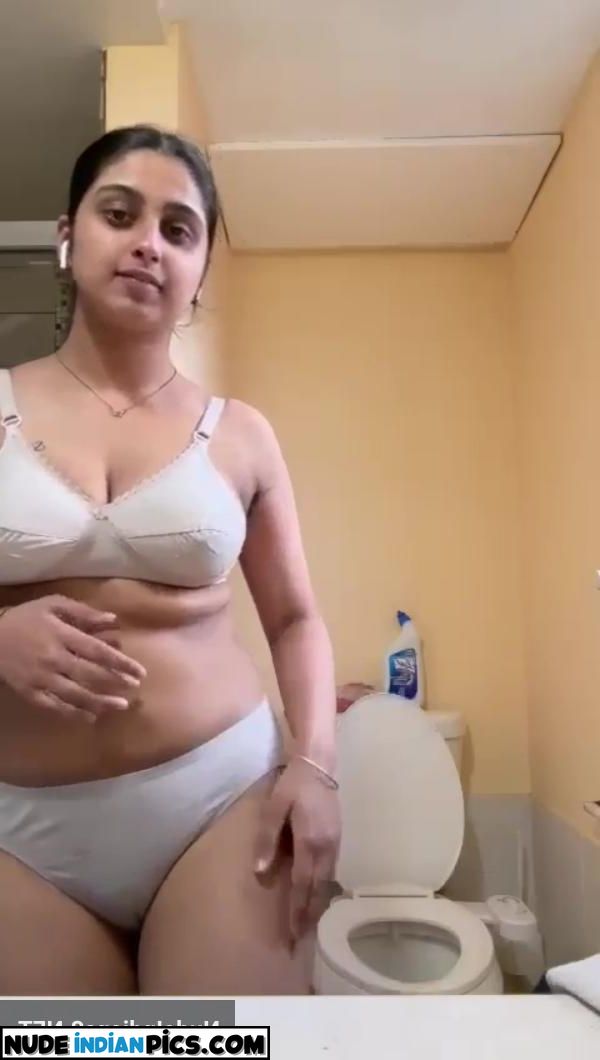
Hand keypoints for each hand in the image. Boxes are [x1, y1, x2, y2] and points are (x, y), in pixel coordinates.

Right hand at [0, 595, 146, 721]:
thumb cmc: (26, 618)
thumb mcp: (53, 605)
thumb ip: (83, 612)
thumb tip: (113, 620)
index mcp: (61, 635)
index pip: (97, 651)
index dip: (120, 662)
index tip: (139, 671)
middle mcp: (53, 659)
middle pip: (90, 675)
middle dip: (115, 682)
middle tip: (134, 688)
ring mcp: (41, 679)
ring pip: (75, 695)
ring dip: (100, 702)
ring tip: (120, 706)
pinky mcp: (30, 693)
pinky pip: (55, 707)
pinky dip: (74, 713)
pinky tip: (91, 717)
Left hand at [254, 755, 340, 942]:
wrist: (319, 764)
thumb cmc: (293, 785)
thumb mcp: (274, 808)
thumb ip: (267, 839)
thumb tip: (260, 872)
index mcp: (310, 842)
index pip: (303, 884)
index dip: (297, 909)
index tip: (292, 932)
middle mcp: (327, 847)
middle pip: (319, 889)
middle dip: (310, 914)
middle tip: (300, 938)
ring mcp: (335, 843)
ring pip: (328, 882)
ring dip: (319, 903)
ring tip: (308, 923)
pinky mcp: (338, 838)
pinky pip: (332, 870)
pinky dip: (324, 888)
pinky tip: (318, 895)